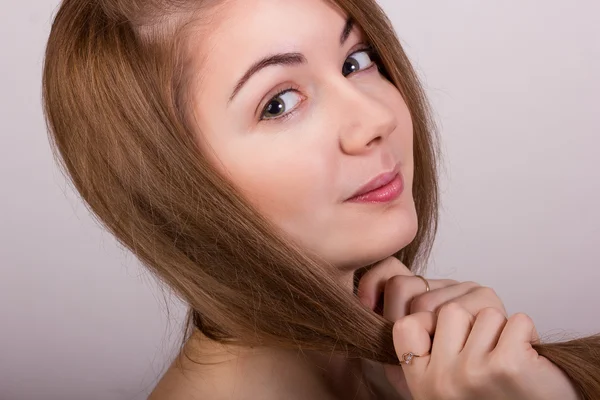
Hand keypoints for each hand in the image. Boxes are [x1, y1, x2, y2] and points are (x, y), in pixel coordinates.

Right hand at [356, 257, 578, 399]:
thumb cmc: (496, 398)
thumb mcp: (445, 382)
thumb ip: (426, 347)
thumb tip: (414, 296)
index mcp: (420, 382)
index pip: (405, 324)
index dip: (428, 322)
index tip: (450, 343)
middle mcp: (440, 381)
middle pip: (448, 310)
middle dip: (473, 324)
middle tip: (486, 356)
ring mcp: (471, 373)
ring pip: (484, 312)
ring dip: (502, 331)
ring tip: (506, 360)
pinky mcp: (507, 366)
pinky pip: (517, 320)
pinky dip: (528, 335)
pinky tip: (527, 361)